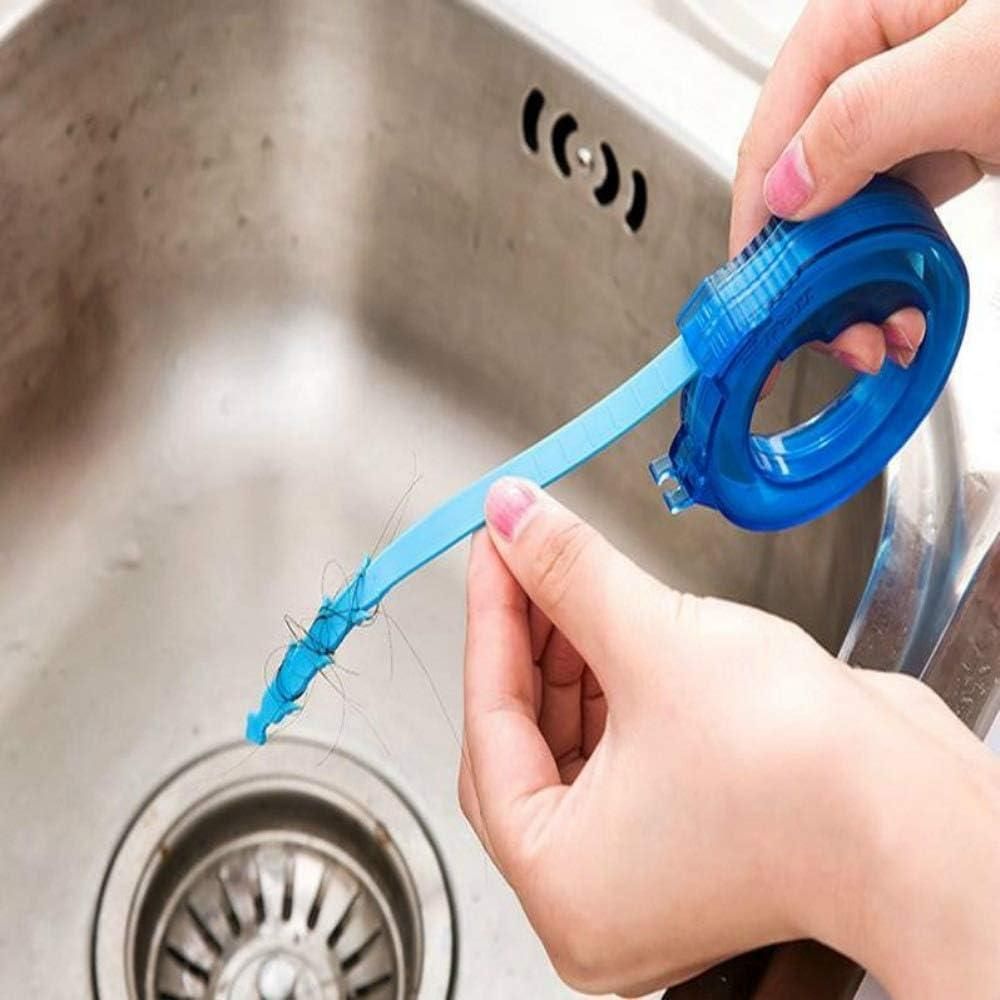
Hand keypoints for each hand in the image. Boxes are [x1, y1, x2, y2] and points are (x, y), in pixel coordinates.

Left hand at [460, 477, 999, 996]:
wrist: (931, 816)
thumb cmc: (808, 778)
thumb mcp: (656, 644)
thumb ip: (569, 576)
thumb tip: (515, 519)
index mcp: (561, 884)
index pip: (491, 724)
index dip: (490, 620)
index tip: (493, 548)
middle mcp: (594, 894)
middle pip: (524, 737)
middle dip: (524, 636)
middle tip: (521, 553)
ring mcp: (645, 868)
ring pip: (570, 741)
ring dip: (563, 653)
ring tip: (557, 574)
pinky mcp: (687, 833)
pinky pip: (617, 750)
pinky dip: (605, 684)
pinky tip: (602, 622)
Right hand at [733, 0, 999, 375]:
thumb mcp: (975, 65)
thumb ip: (861, 121)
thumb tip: (785, 188)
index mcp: (860, 18)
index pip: (773, 130)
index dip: (757, 218)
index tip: (758, 292)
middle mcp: (878, 64)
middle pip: (805, 181)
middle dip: (813, 268)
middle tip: (837, 332)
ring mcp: (917, 104)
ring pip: (850, 207)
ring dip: (856, 279)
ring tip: (879, 331)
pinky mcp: (955, 138)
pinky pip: (901, 210)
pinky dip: (897, 263)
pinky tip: (905, 299)